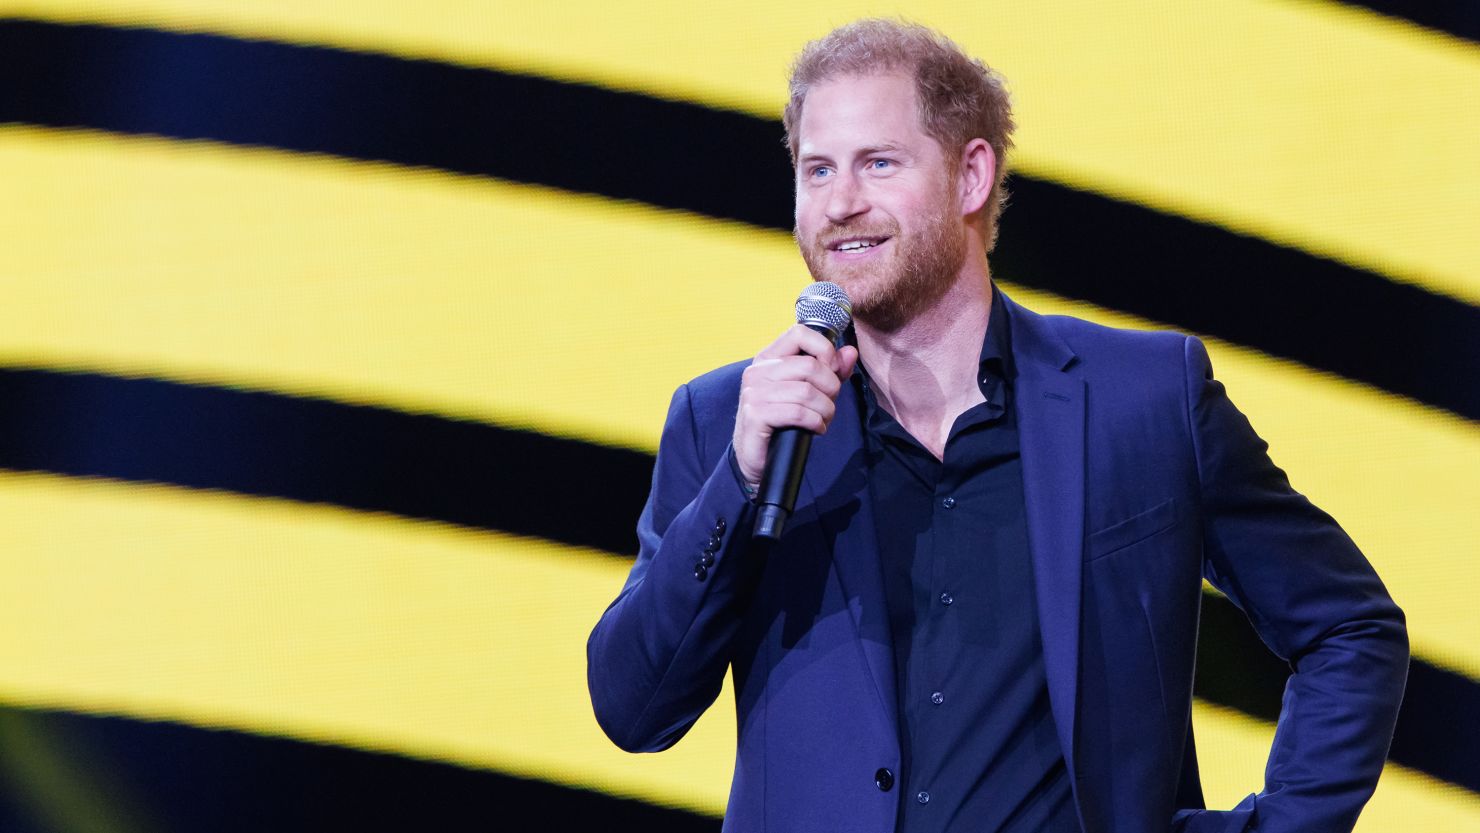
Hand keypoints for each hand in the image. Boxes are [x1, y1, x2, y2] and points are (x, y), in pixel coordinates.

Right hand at [733, 324, 858, 489]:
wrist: (755, 456)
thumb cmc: (783, 420)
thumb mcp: (809, 391)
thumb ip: (830, 371)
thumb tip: (850, 351)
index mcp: (768, 358)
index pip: (799, 333)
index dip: (824, 349)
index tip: (832, 370)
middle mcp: (757, 371)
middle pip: (810, 366)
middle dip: (831, 388)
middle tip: (828, 404)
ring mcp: (754, 393)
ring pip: (807, 392)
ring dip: (825, 410)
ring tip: (823, 419)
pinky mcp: (755, 415)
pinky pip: (798, 413)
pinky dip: (815, 423)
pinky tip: (815, 429)